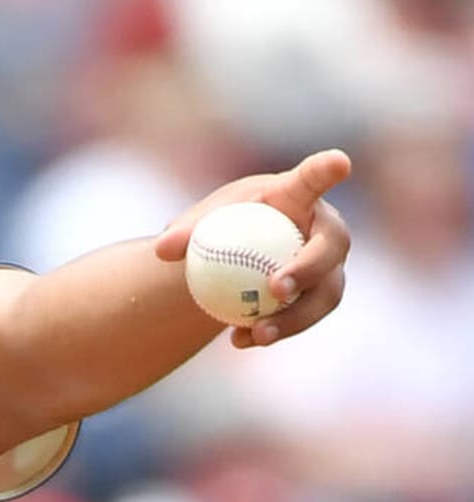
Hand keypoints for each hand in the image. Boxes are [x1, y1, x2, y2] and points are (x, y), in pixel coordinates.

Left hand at [154, 149, 352, 347]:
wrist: (235, 256)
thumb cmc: (223, 224)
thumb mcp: (200, 222)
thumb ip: (183, 231)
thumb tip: (163, 249)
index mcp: (297, 194)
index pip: (313, 178)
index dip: (327, 170)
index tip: (338, 162)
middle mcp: (325, 227)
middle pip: (330, 247)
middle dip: (309, 267)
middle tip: (276, 288)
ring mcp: (331, 264)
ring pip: (325, 293)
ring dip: (295, 316)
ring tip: (259, 332)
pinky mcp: (323, 295)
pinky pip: (305, 318)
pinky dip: (276, 330)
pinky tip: (240, 339)